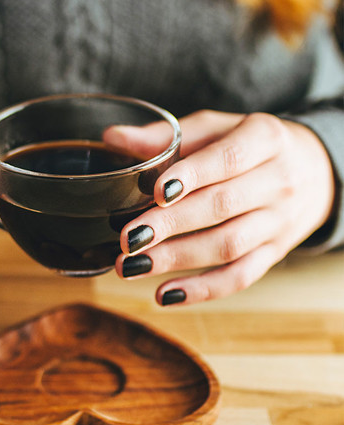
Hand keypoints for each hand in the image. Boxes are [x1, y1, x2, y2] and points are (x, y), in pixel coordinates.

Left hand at [104, 110, 335, 304]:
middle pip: (222, 206)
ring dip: (177, 259)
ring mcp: (278, 222)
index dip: (192, 176)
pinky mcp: (272, 254)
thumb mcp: (217, 129)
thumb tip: (112, 138)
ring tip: (132, 266)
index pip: (229, 159)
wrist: (312, 171)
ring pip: (228, 245)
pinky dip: (202, 290)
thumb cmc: (250, 146)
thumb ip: (168, 135)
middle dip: (171, 225)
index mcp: (265, 139)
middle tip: (127, 238)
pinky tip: (165, 295)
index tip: (156, 193)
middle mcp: (278, 182)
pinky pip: (240, 277)